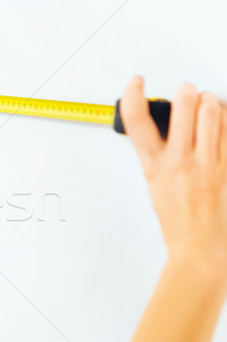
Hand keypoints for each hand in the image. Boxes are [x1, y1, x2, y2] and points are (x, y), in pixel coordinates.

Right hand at [121, 76, 226, 265]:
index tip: (137, 83)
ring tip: (209, 108)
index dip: (133, 95)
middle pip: (184, 105)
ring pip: (214, 111)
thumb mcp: (155, 184)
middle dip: (187, 92)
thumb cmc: (178, 219)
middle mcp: (181, 162)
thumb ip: (157, 152)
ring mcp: (210, 165)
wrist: (202, 248)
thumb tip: (161, 123)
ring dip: (211, 102)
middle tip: (187, 95)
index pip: (137, 122)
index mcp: (155, 166)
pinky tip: (223, 128)